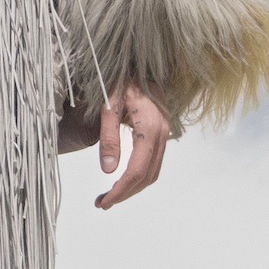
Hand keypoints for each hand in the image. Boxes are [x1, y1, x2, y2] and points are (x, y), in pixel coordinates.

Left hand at [93, 86, 170, 210]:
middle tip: (102, 203)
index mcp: (149, 128)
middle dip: (125, 193)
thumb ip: (108, 138)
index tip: (103, 202)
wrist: (138, 64)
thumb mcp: (108, 106)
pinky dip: (138, 176)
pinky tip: (122, 179)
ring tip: (109, 196)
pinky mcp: (162, 134)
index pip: (137, 170)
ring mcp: (165, 135)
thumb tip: (108, 170)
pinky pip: (153, 163)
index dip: (121, 190)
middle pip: (147, 176)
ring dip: (132, 188)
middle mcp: (162, 134)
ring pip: (152, 172)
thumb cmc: (120, 80)